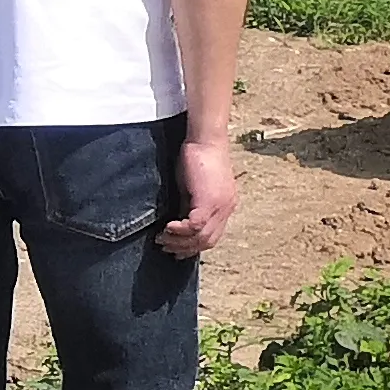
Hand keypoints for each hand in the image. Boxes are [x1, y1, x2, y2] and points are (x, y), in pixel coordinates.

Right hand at [160, 130, 239, 258]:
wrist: (206, 139)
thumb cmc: (197, 158)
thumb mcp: (193, 189)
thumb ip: (190, 207)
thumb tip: (179, 225)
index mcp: (225, 206)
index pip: (212, 236)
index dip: (193, 246)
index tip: (176, 250)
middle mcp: (226, 208)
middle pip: (208, 241)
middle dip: (184, 248)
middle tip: (165, 247)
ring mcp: (221, 205)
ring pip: (201, 237)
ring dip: (179, 242)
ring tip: (162, 239)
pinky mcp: (210, 201)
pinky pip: (195, 226)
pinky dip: (179, 231)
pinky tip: (167, 228)